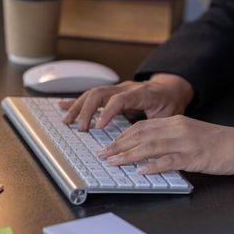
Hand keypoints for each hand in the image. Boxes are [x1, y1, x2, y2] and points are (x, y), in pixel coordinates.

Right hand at [60, 73, 193, 130]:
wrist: (170, 87)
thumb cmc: (170, 103)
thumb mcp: (170, 115)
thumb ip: (158, 127)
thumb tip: (150, 145)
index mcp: (142, 93)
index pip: (121, 99)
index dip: (108, 112)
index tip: (99, 126)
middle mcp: (126, 88)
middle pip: (101, 93)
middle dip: (87, 111)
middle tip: (81, 128)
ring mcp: (117, 89)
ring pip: (93, 93)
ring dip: (78, 107)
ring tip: (67, 121)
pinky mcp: (111, 93)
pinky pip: (92, 95)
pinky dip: (76, 101)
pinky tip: (62, 105)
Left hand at [98, 115, 233, 177]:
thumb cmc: (220, 143)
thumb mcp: (192, 135)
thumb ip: (171, 140)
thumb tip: (149, 151)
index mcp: (176, 122)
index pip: (142, 126)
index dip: (122, 135)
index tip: (108, 144)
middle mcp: (178, 129)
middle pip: (141, 134)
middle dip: (118, 145)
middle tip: (102, 154)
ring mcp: (186, 142)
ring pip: (150, 146)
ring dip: (128, 154)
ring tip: (113, 162)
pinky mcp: (195, 157)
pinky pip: (169, 160)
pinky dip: (153, 166)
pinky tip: (140, 170)